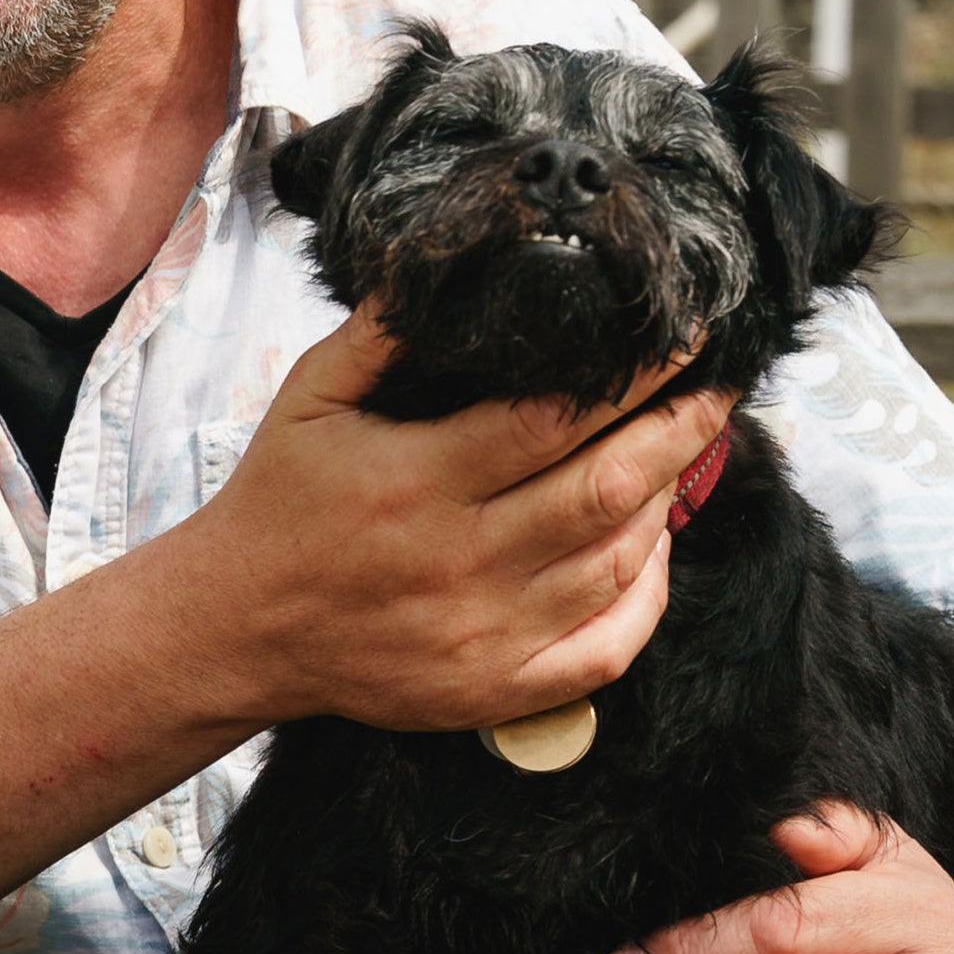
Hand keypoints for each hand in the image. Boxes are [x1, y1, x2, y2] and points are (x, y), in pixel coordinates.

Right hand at [180, 309, 731, 733]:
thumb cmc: (280, 500)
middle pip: (606, 490)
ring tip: (682, 453)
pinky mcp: (494, 690)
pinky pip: (606, 647)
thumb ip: (380, 332)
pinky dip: (649, 594)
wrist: (237, 625)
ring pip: (618, 563)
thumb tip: (445, 264)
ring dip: (665, 502)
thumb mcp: (309, 398)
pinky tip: (651, 547)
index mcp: (415, 480)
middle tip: (716, 389)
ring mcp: (482, 633)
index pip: (555, 418)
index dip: (633, 377)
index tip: (679, 340)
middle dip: (678, 431)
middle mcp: (457, 560)